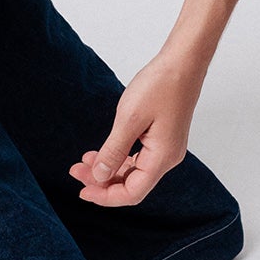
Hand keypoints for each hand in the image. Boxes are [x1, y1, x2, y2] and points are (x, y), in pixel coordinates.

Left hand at [69, 52, 203, 207]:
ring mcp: (166, 148)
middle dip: (102, 181)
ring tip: (84, 161)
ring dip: (108, 169)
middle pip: (131, 184)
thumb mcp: (129, 118)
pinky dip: (119, 158)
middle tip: (76, 171)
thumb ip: (113, 151)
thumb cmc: (161, 85)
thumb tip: (99, 176)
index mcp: (162, 157)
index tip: (82, 190)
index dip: (105, 196)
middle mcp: (167, 158)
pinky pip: (138, 158)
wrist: (183, 62)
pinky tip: (102, 151)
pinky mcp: (163, 138)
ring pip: (133, 171)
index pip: (132, 192)